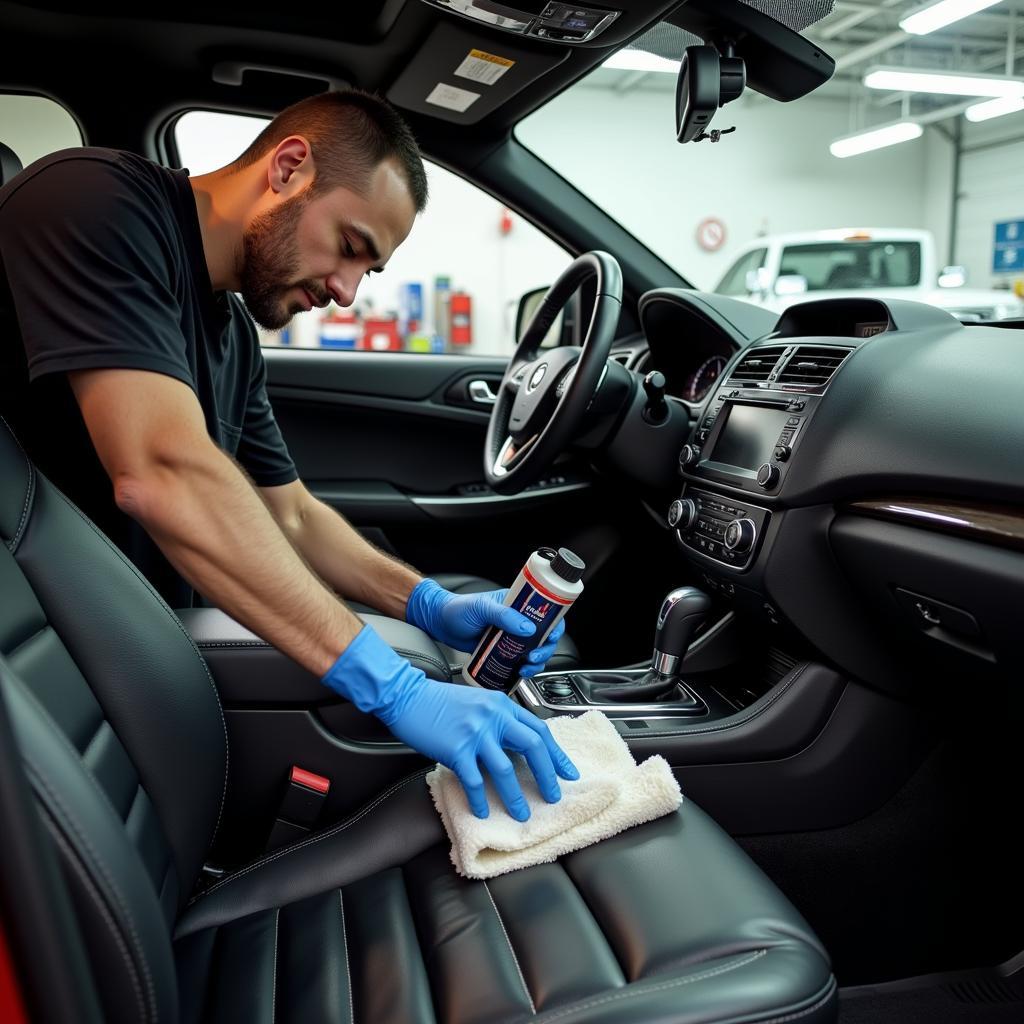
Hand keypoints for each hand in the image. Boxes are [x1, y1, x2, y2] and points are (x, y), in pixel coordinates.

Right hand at [322, 625, 578, 818]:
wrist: (407, 695)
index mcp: (501, 704)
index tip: (567, 772)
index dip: (556, 753)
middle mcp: (493, 716)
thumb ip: (499, 720)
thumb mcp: (478, 702)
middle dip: (547, 774)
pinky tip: (483, 811)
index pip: (538, 728)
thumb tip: (519, 749)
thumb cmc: (440, 701)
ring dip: (516, 795)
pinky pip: (474, 780)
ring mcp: (475, 732)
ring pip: (506, 769)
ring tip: (522, 813)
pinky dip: (481, 799)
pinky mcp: (455, 748)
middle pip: (532, 746)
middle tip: (553, 795)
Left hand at [405, 578, 564, 676]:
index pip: (545, 613)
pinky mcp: (501, 652)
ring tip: (525, 669)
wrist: (438, 624)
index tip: (551, 637)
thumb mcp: (481, 608)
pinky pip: (519, 662)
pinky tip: (518, 674)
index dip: (554, 625)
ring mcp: (510, 638)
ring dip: (535, 663)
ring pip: (534, 652)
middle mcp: (517, 621)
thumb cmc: (457, 609)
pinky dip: (522, 670)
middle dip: (545, 650)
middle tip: (533, 657)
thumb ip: (504, 616)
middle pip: (544, 637)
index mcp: (517, 604)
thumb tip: (527, 628)